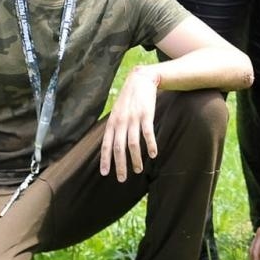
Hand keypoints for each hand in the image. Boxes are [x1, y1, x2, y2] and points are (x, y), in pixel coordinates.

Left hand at [99, 66, 159, 181]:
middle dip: (120, 165)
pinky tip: (153, 154)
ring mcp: (133, 118)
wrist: (140, 79)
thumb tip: (110, 145)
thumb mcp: (116, 112)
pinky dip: (151, 145)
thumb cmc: (128, 99)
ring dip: (135, 159)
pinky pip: (148, 133)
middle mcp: (121, 122)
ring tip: (138, 170)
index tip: (105, 173)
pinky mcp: (146, 115)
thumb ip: (114, 127)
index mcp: (112, 122)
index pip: (106, 144)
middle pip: (119, 148)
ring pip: (133, 144)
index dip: (105, 159)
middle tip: (122, 179)